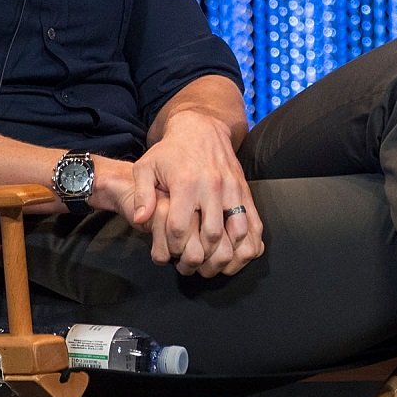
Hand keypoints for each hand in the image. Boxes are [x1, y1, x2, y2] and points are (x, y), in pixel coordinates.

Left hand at [112, 114, 263, 276]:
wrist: (202, 128)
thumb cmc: (170, 152)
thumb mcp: (146, 167)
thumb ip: (142, 195)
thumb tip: (140, 220)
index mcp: (186, 183)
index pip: (180, 226)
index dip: (173, 246)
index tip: (169, 253)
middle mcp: (213, 187)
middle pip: (212, 234)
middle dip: (201, 258)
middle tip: (191, 268)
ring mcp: (233, 189)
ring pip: (239, 232)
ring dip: (228, 255)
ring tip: (215, 267)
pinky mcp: (245, 192)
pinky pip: (255, 222)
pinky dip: (251, 243)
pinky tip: (239, 255)